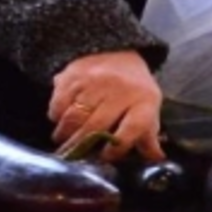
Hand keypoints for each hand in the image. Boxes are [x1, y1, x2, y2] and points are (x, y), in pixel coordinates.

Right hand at [48, 50, 164, 161]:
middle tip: (73, 157)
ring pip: (74, 116)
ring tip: (63, 142)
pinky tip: (59, 121)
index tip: (105, 157)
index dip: (118, 148)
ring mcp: (95, 81)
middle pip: (96, 125)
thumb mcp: (148, 108)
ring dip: (65, 134)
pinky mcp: (74, 74)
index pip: (133, 128)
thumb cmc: (134, 88)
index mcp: (143, 100)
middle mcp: (119, 89)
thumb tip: (155, 160)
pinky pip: (59, 102)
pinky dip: (56, 115)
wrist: (117, 51)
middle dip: (81, 146)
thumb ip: (148, 136)